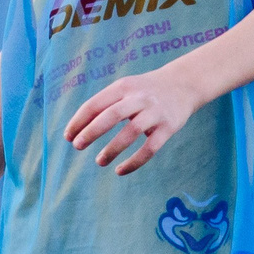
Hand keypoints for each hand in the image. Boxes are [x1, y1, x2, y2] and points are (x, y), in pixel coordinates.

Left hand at [63, 55, 210, 174]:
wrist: (184, 84)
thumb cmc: (145, 90)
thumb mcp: (125, 88)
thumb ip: (105, 104)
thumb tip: (77, 129)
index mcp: (123, 87)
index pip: (96, 104)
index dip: (79, 121)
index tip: (68, 137)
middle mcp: (139, 98)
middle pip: (112, 116)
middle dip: (91, 132)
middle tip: (77, 146)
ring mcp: (155, 112)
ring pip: (131, 132)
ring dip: (112, 149)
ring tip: (99, 161)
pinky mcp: (168, 127)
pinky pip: (150, 148)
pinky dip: (134, 162)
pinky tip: (120, 170)